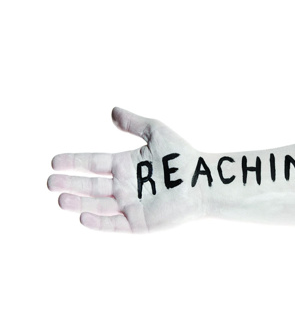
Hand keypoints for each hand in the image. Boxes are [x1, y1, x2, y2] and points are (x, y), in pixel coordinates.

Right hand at [48, 108, 203, 231]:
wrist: (203, 181)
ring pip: (98, 205)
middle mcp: (124, 186)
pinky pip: (114, 224)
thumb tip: (112, 111)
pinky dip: (99, 222)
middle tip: (49, 182)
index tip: (54, 161)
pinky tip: (83, 216)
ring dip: (78, 203)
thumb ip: (134, 123)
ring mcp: (130, 205)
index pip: (92, 163)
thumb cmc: (183, 156)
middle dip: (70, 184)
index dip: (73, 162)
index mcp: (125, 165)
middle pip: (90, 186)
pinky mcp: (139, 222)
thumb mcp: (156, 133)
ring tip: (60, 200)